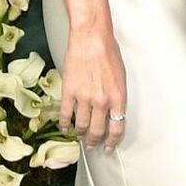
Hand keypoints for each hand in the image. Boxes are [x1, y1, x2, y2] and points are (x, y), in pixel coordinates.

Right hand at [58, 24, 127, 150]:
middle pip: (98, 130)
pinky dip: (65, 123)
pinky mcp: (69, 91)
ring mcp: (84, 97)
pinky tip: (65, 128)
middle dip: (95, 141)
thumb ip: (117, 96)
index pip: (117, 128)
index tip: (108, 147)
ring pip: (82, 125)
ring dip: (81, 134)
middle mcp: (102, 101)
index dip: (112, 141)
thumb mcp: (121, 77)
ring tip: (80, 138)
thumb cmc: (108, 52)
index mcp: (118, 97)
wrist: (91, 38)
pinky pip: (66, 114)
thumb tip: (113, 111)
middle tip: (92, 146)